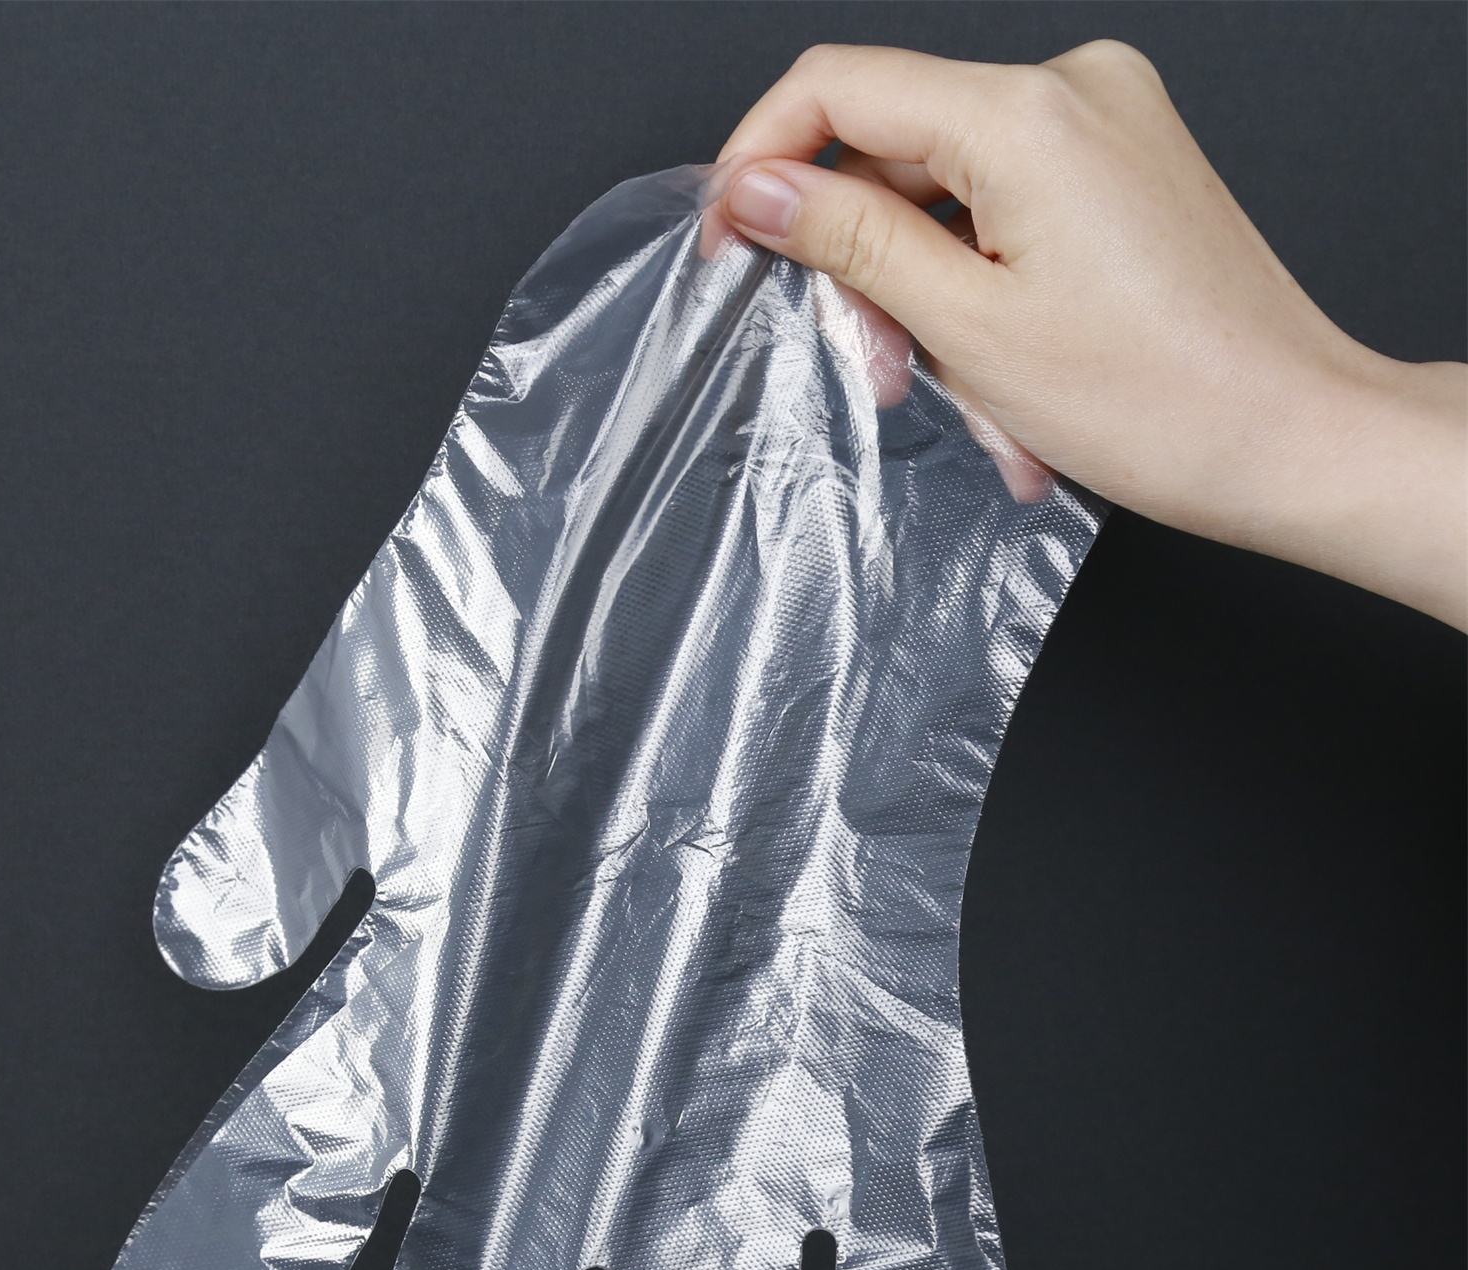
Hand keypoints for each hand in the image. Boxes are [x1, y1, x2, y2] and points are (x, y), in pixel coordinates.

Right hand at [716, 43, 1466, 626]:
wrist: (1289, 436)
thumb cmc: (1158, 400)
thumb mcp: (967, 328)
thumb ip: (851, 242)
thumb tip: (759, 189)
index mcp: (1028, 113)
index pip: (841, 87)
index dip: (761, 158)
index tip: (727, 236)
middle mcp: (1074, 89)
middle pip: (896, 148)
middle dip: (861, 263)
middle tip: (867, 366)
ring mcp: (1107, 123)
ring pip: (947, 190)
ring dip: (922, 296)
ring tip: (949, 392)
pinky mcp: (1124, 166)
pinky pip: (1005, 207)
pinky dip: (977, 287)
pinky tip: (995, 374)